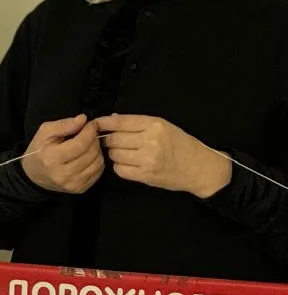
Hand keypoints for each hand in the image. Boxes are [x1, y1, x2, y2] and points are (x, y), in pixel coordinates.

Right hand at [21, 114, 103, 193]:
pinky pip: (98, 172)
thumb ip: (64, 124)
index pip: (80, 144)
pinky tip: (88, 156)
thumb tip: (83, 119)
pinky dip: (97, 161)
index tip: (91, 124)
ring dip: (97, 151)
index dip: (89, 132)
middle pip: (91, 153)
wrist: (34, 174)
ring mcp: (73, 184)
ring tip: (89, 145)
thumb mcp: (45, 132)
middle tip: (89, 134)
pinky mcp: (80, 189)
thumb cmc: (39, 150)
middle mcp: (63, 174)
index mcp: (51, 158)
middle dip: (94, 140)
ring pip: (98, 163)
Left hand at [96, 114, 231, 197]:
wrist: (200, 168)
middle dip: (109, 140)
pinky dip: (120, 166)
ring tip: (125, 153)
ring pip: (114, 154)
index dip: (103, 123)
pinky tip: (129, 164)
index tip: (94, 124)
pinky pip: (120, 170)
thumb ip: (138, 123)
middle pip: (113, 139)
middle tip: (114, 142)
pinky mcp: (146, 175)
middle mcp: (150, 140)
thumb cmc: (182, 144)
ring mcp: (147, 159)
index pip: (120, 121)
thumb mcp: (164, 126)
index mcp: (154, 124)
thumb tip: (112, 118)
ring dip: (115, 153)